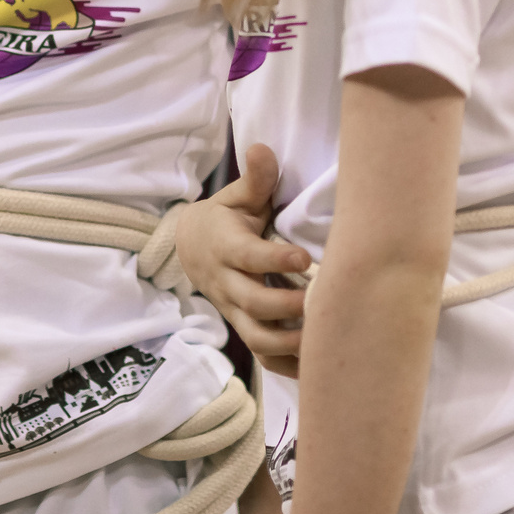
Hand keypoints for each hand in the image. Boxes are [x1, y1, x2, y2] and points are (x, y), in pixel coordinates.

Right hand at [176, 146, 308, 375]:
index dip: (274, 260)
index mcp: (225, 246)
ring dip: (290, 343)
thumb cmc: (226, 219)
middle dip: (287, 307)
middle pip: (253, 303)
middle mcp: (227, 283)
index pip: (248, 257)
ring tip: (323, 339)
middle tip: (321, 303)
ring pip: (257, 337)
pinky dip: (289, 366)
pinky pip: (264, 357)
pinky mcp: (244, 327)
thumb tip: (263, 147)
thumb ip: (255, 179)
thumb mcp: (236, 197)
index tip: (303, 258)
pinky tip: (319, 366)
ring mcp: (234, 310)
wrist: (190, 249)